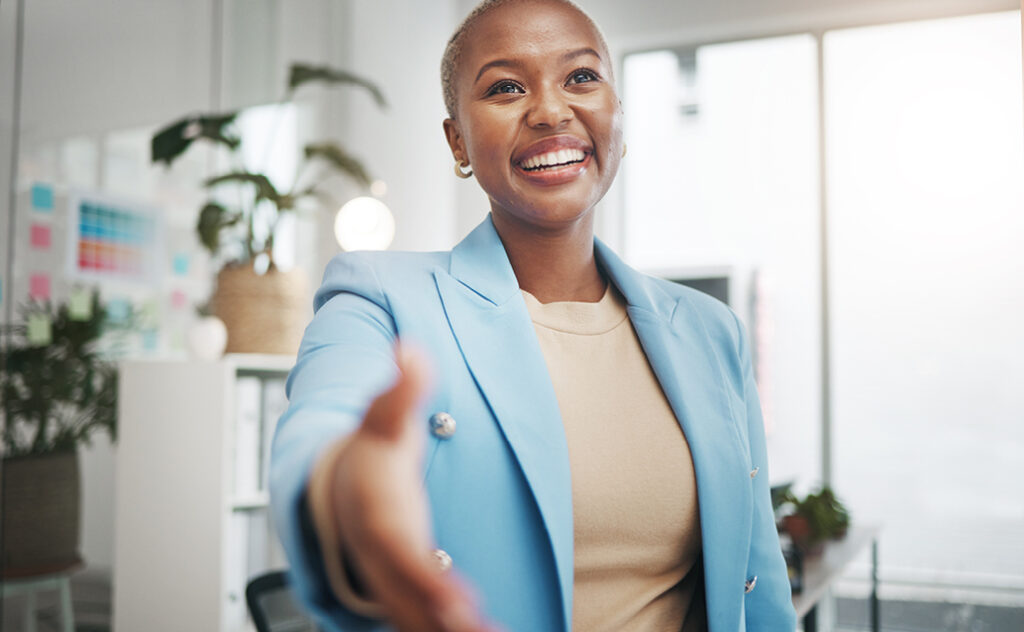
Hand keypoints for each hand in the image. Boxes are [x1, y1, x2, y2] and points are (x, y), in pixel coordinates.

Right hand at [327, 343, 493, 631]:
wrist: (338, 478)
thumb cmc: (367, 451)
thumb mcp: (385, 415)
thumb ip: (403, 387)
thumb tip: (409, 349)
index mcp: (374, 511)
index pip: (396, 547)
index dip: (421, 576)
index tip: (453, 603)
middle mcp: (378, 549)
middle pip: (404, 591)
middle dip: (435, 615)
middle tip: (471, 631)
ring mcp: (388, 570)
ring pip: (411, 609)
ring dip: (442, 627)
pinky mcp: (401, 582)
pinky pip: (420, 610)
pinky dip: (443, 625)